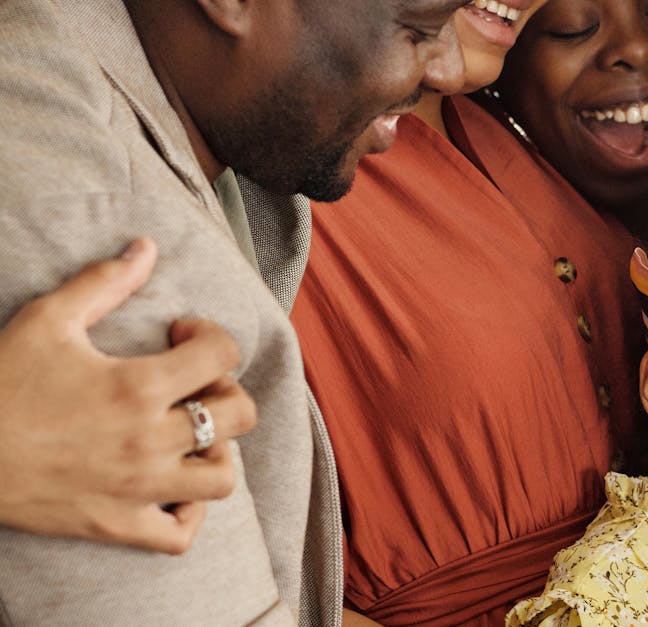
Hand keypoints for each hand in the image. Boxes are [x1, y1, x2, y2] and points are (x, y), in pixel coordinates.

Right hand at [0, 238, 256, 553]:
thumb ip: (104, 283)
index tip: (180, 333)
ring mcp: (137, 489)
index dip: (210, 334)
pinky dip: (188, 513)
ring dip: (216, 452)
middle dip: (227, 391)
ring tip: (188, 435)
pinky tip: (171, 486)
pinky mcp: (116, 526)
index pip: (223, 354)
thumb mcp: (46, 320)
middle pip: (240, 416)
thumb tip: (146, 247)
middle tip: (193, 384)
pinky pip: (180, 535)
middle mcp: (148, 441)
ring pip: (222, 478)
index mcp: (137, 387)